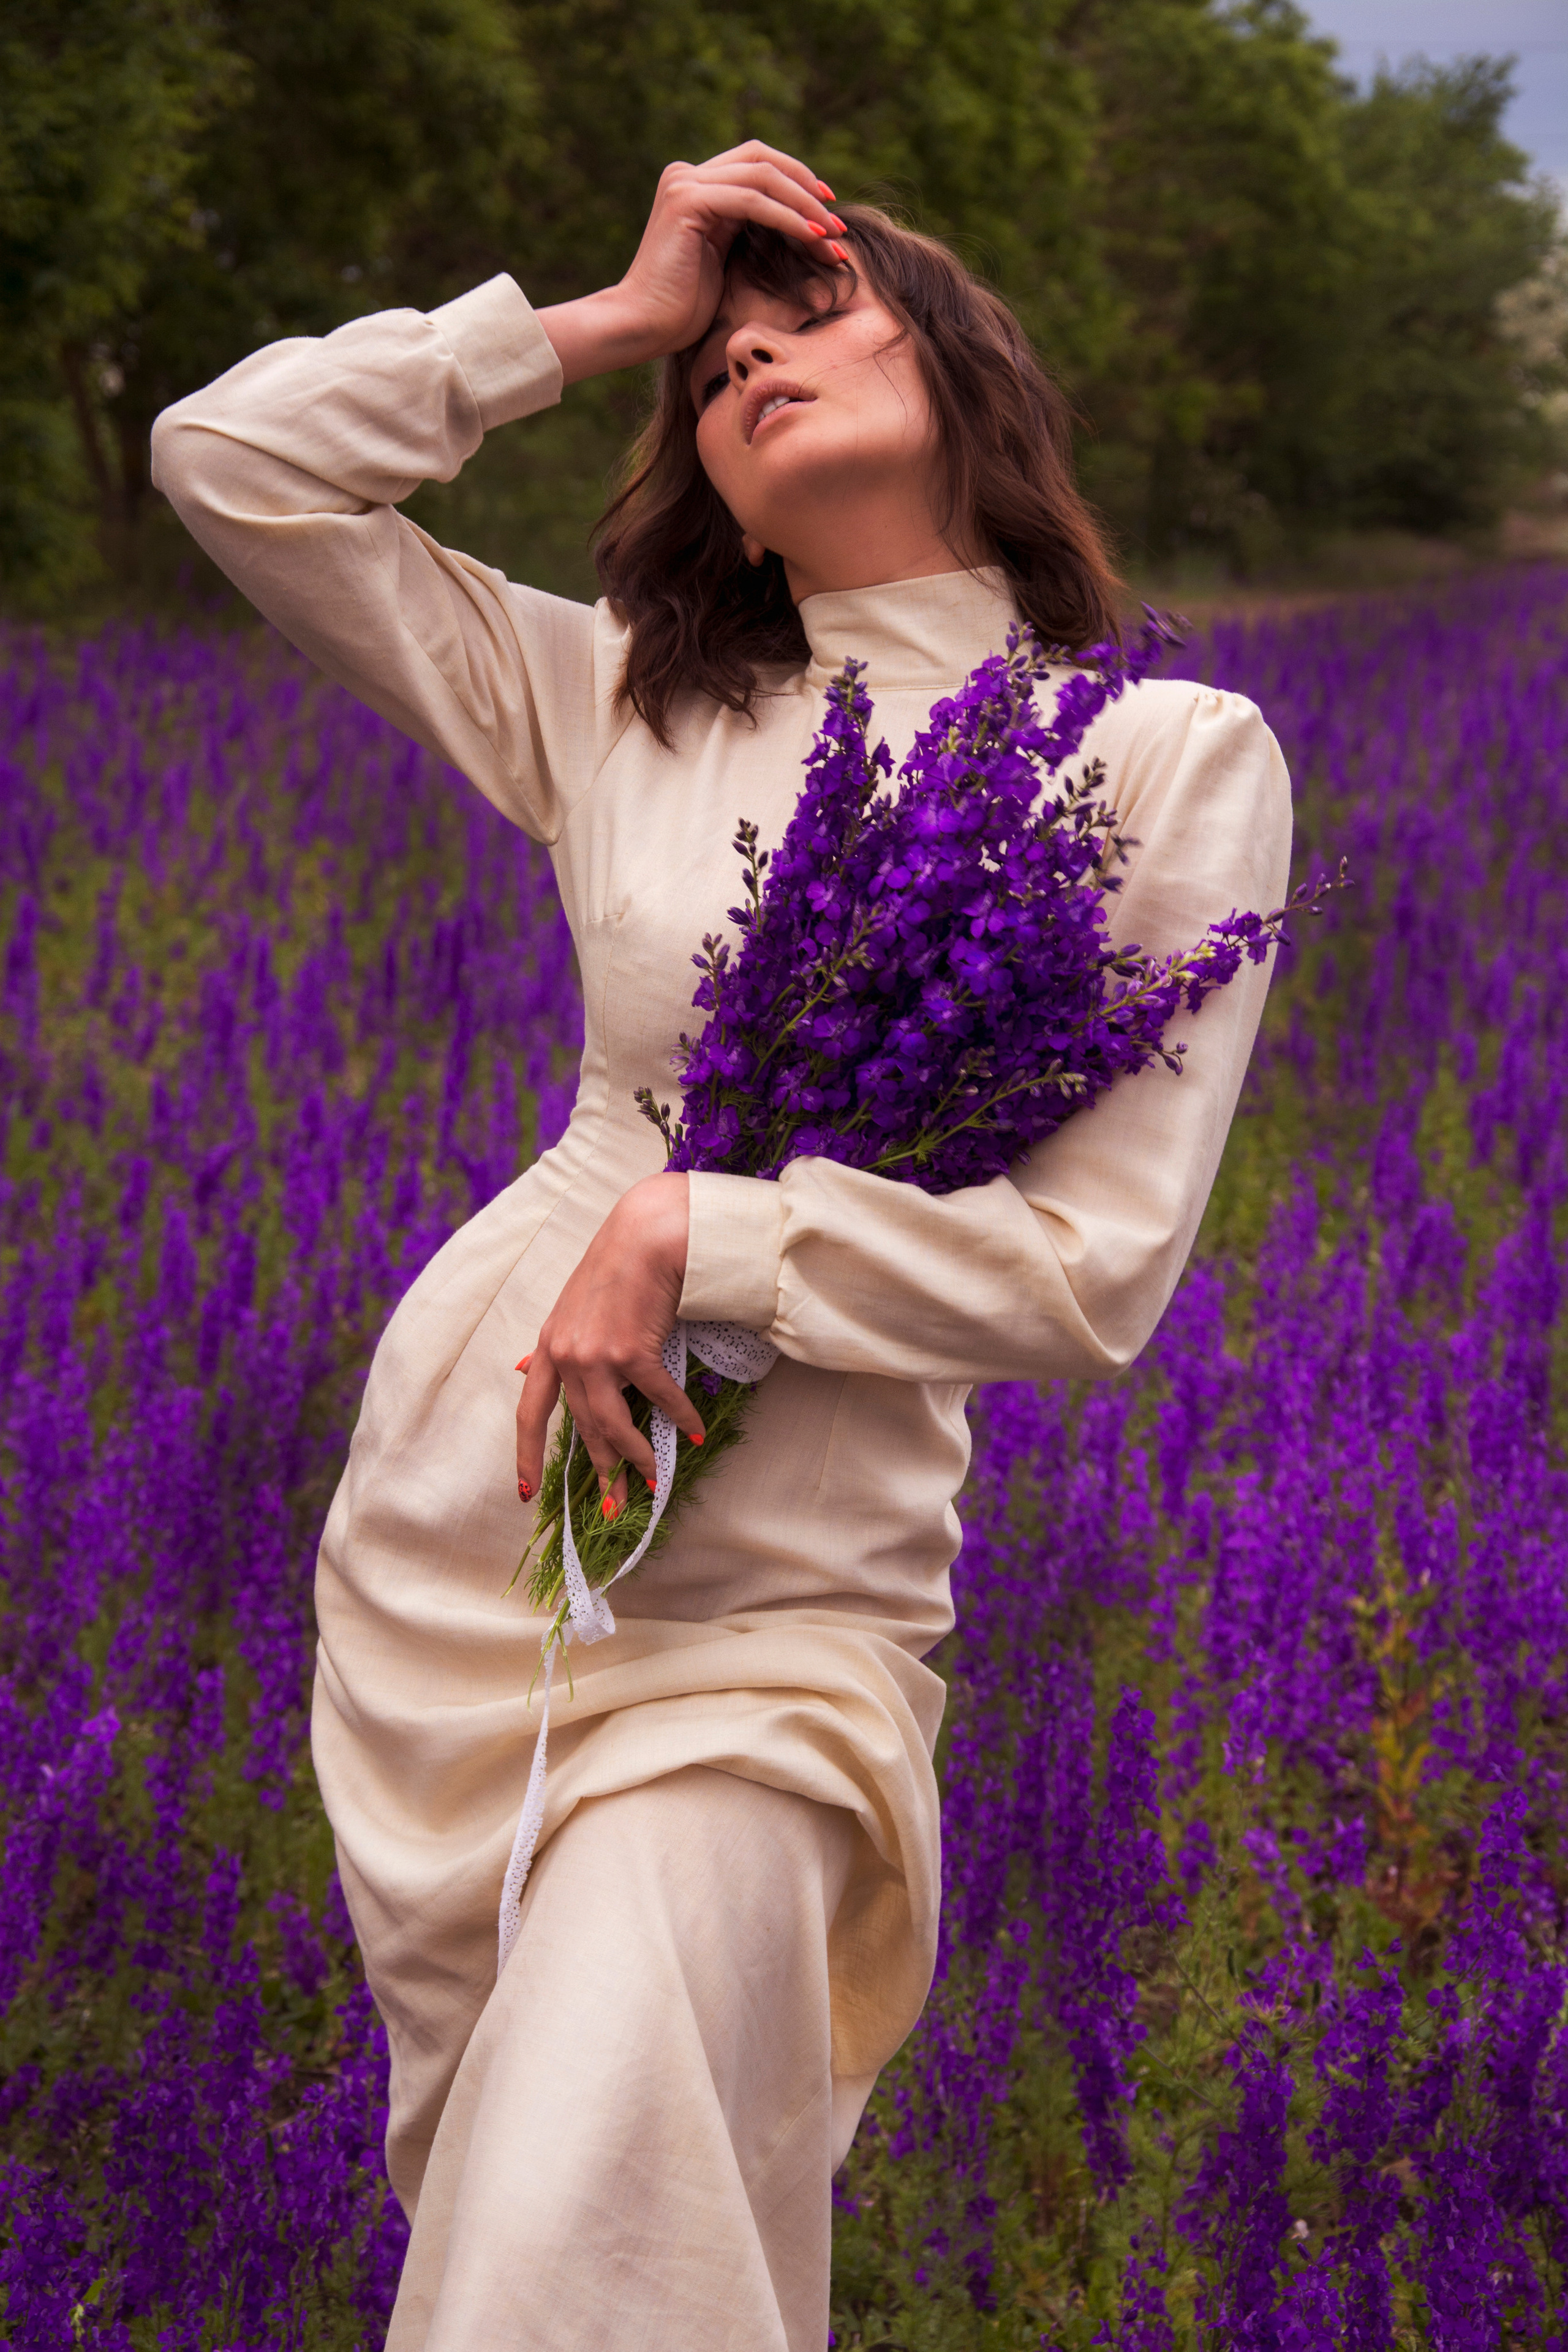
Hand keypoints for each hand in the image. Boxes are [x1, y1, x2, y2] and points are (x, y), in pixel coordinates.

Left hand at [515, 1172, 701, 1517]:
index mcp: (548, 1347)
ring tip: (654, 1478)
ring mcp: (596, 1356)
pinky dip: (678, 1418)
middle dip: (601, 1470)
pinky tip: (692, 1433)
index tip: (526, 1491)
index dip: (526, 1455)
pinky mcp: (632, 1352)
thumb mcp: (570, 1308)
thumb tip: (523, 1367)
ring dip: (637, 1456)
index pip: (529, 1412)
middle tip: (615, 1504)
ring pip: (615, 1425)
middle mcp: (566, 1356)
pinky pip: (658, 1398)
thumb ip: (556, 1343)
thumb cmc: (615, 1268)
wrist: (645, 1236)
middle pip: (583, 1429)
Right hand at [538, 143, 845, 384]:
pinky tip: (812, 237)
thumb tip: (794, 221)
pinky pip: (751, 201)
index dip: (796, 179)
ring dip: (804, 205)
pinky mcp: (687, 202)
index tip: (828, 211)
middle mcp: (687, 176)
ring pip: (762, 177)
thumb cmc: (682, 310)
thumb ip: (746, 231)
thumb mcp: (722, 261)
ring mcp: (685, 185)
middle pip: (763, 160)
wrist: (642, 327)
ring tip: (833, 234)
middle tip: (836, 221)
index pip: (756, 164)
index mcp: (695, 186)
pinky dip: (787, 217)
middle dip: (806, 187)